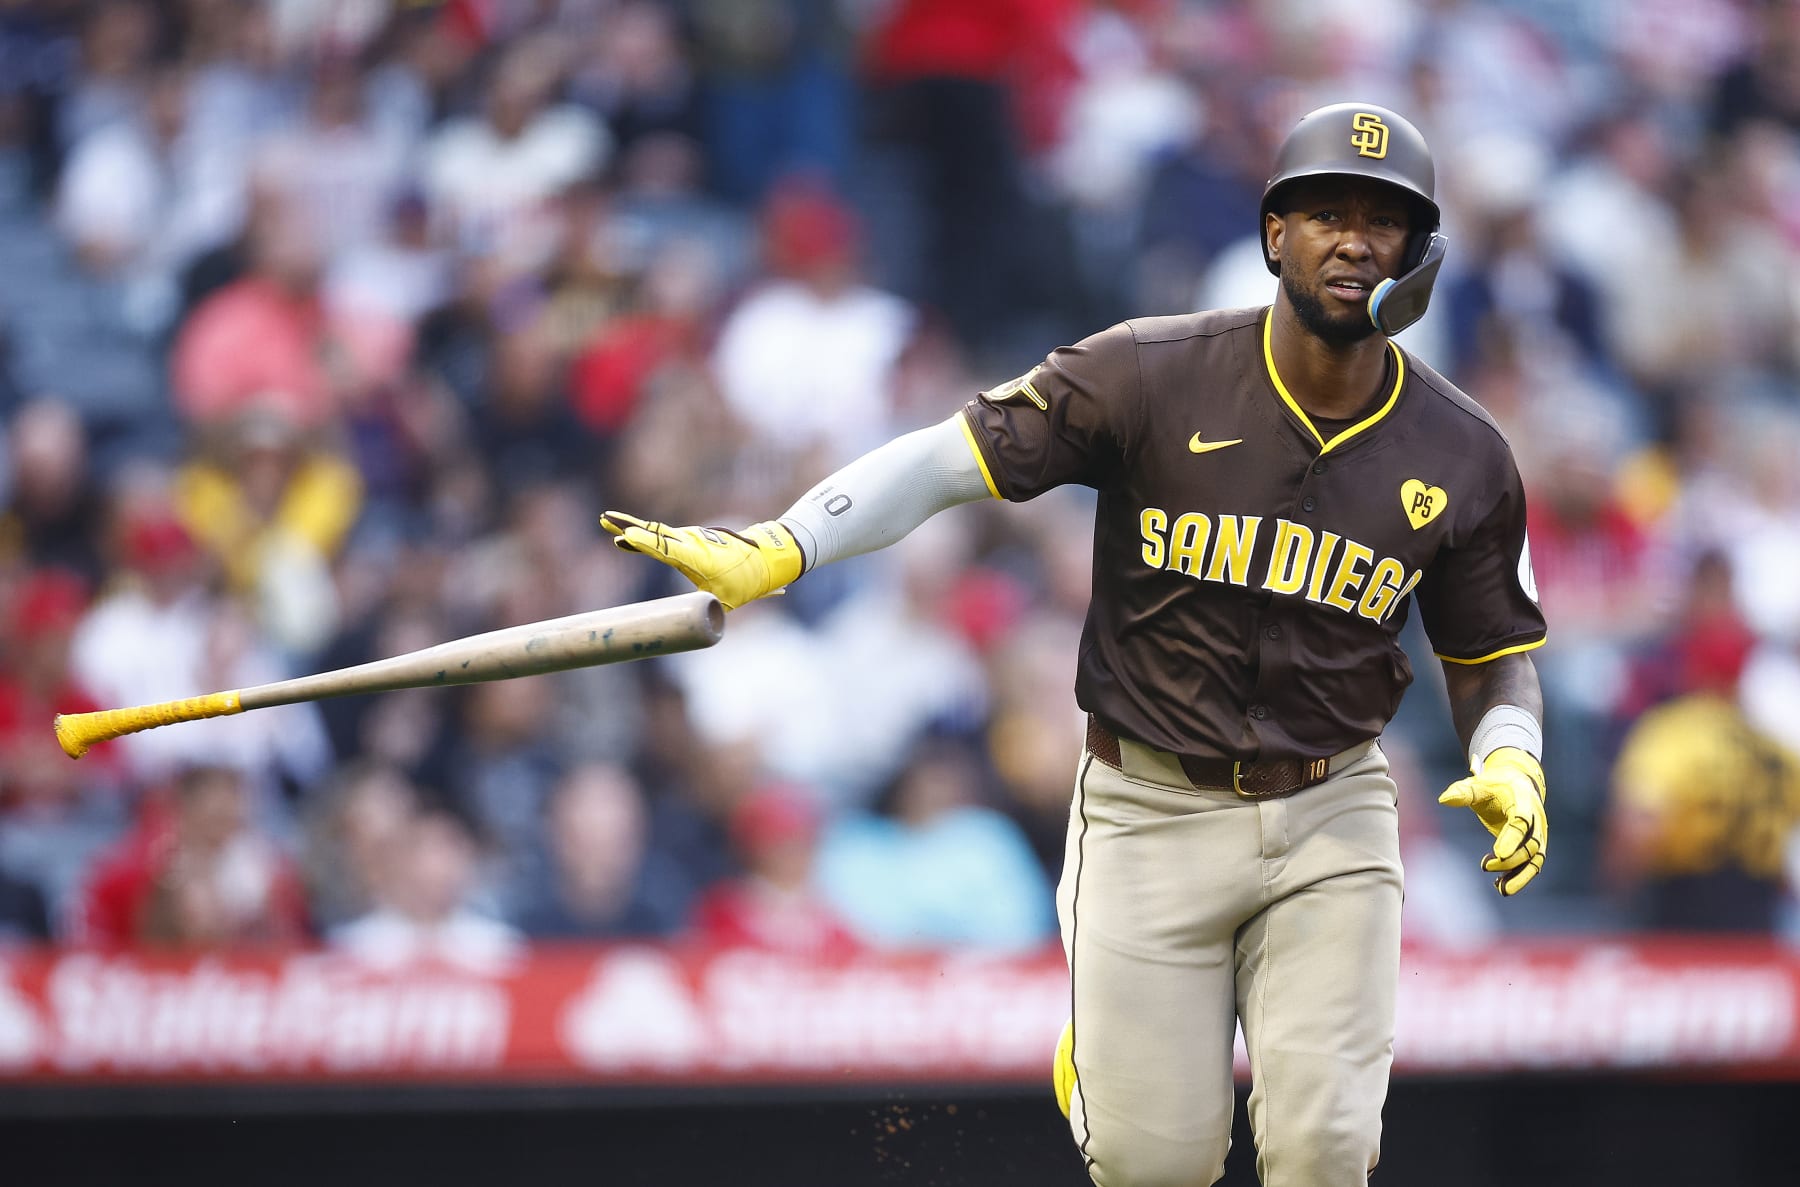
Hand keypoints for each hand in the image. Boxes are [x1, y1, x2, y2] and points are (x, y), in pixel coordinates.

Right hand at [600, 512, 803, 609]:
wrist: (764, 557)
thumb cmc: (746, 581)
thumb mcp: (726, 601)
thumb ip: (705, 610)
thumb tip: (691, 625)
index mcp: (697, 557)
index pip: (667, 549)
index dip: (647, 543)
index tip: (627, 536)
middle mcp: (690, 543)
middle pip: (655, 534)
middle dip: (629, 526)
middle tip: (605, 518)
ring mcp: (688, 539)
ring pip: (656, 533)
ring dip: (631, 527)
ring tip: (607, 521)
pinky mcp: (687, 541)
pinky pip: (661, 537)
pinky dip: (642, 535)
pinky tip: (624, 537)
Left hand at [1437, 747, 1546, 895]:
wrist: (1517, 783)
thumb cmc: (1494, 785)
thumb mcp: (1478, 784)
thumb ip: (1463, 792)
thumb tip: (1444, 799)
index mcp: (1523, 799)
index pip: (1521, 821)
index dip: (1512, 838)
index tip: (1498, 854)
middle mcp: (1536, 819)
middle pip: (1531, 844)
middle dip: (1512, 860)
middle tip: (1485, 866)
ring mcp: (1538, 834)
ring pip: (1536, 859)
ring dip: (1521, 876)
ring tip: (1502, 889)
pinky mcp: (1535, 845)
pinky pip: (1532, 865)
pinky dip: (1519, 877)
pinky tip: (1501, 886)